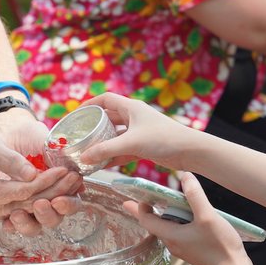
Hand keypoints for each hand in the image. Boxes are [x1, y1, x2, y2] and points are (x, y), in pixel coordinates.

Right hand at [0, 129, 81, 235]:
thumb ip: (10, 160)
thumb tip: (32, 174)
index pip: (22, 192)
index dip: (45, 181)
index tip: (62, 170)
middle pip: (31, 205)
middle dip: (56, 191)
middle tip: (74, 176)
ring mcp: (1, 214)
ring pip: (35, 216)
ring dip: (56, 203)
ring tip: (72, 185)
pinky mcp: (8, 213)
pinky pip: (32, 215)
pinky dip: (49, 206)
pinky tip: (64, 194)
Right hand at [79, 93, 198, 173]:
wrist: (190, 151)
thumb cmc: (163, 139)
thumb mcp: (131, 143)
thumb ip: (106, 150)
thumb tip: (84, 158)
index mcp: (131, 107)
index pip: (105, 99)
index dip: (89, 104)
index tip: (75, 115)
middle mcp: (135, 117)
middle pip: (109, 118)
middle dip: (94, 127)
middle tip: (78, 136)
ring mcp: (140, 132)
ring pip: (116, 135)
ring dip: (103, 143)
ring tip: (87, 152)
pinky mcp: (145, 146)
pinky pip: (124, 149)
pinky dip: (113, 155)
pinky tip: (102, 164)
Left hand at [123, 171, 250, 264]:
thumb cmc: (219, 246)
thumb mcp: (207, 216)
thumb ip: (195, 195)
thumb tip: (184, 175)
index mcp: (171, 235)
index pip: (146, 220)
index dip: (139, 208)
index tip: (133, 196)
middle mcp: (173, 243)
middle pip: (155, 224)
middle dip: (148, 210)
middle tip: (142, 196)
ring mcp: (183, 248)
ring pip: (167, 228)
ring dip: (164, 214)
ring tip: (166, 201)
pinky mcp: (192, 249)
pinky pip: (178, 232)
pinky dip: (176, 220)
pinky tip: (187, 214)